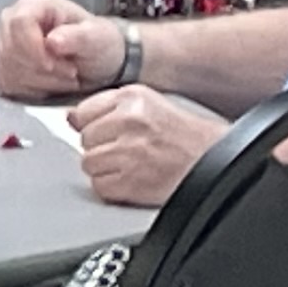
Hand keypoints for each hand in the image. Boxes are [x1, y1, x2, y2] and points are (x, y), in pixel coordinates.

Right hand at [0, 0, 120, 102]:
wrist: (97, 62)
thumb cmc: (98, 43)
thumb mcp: (98, 38)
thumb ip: (78, 37)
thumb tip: (53, 41)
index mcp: (35, 3)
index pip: (19, 22)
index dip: (33, 47)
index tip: (53, 65)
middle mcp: (12, 19)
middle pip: (10, 47)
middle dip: (41, 68)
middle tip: (70, 73)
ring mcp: (4, 42)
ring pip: (8, 68)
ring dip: (41, 81)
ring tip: (66, 78)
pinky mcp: (2, 64)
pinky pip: (7, 82)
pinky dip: (32, 90)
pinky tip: (51, 84)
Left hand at [72, 86, 227, 207]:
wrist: (216, 160)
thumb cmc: (185, 135)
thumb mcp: (148, 105)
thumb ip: (107, 107)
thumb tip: (71, 117)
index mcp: (131, 98)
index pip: (82, 113)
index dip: (94, 127)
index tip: (109, 133)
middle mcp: (128, 122)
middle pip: (83, 139)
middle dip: (101, 147)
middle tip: (128, 151)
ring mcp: (129, 152)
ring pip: (88, 163)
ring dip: (106, 169)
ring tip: (133, 165)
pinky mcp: (132, 180)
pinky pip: (100, 186)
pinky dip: (113, 188)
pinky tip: (134, 179)